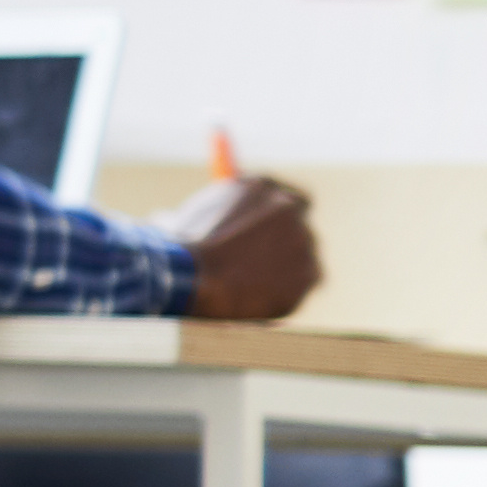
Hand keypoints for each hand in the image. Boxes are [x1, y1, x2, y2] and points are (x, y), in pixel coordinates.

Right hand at [164, 171, 321, 323]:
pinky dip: (282, 295)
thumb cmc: (182, 247)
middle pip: (301, 227)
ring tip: (244, 287)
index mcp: (263, 187)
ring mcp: (306, 241)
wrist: (193, 276)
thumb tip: (174, 220)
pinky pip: (300, 287)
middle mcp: (291, 208)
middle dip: (283, 247)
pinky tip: (252, 300)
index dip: (277, 218)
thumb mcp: (185, 218)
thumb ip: (202, 215)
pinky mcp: (311, 275)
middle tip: (259, 265)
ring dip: (282, 272)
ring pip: (301, 259)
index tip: (267, 234)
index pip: (287, 196)